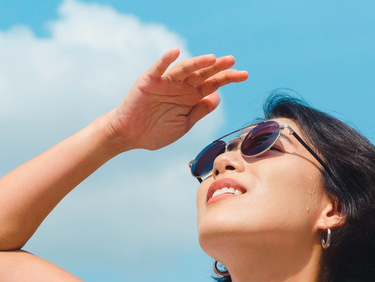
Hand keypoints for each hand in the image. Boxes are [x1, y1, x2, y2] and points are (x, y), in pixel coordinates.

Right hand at [103, 48, 247, 151]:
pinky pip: (158, 69)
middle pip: (202, 74)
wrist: (130, 136)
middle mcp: (181, 86)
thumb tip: (217, 97)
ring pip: (184, 69)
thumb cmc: (156, 131)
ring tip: (211, 59)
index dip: (228, 78)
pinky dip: (165, 60)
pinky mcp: (149, 82)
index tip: (244, 75)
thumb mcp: (184, 124)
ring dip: (197, 63)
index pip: (213, 84)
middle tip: (232, 61)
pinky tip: (175, 52)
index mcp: (191, 97)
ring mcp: (165, 82)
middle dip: (217, 67)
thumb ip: (199, 111)